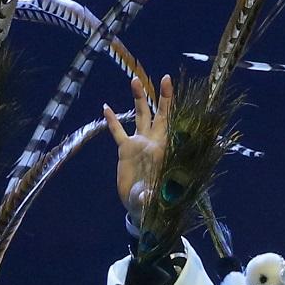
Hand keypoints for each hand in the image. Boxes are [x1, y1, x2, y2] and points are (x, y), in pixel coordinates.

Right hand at [101, 68, 178, 230]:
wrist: (139, 207)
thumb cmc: (152, 203)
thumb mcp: (151, 200)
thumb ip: (149, 197)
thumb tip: (146, 199)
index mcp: (164, 150)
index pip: (173, 125)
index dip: (175, 109)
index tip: (178, 95)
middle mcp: (154, 143)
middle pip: (160, 114)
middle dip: (163, 97)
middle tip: (165, 77)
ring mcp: (139, 144)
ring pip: (140, 116)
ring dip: (138, 99)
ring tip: (134, 80)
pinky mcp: (125, 150)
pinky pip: (118, 131)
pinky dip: (112, 120)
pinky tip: (106, 107)